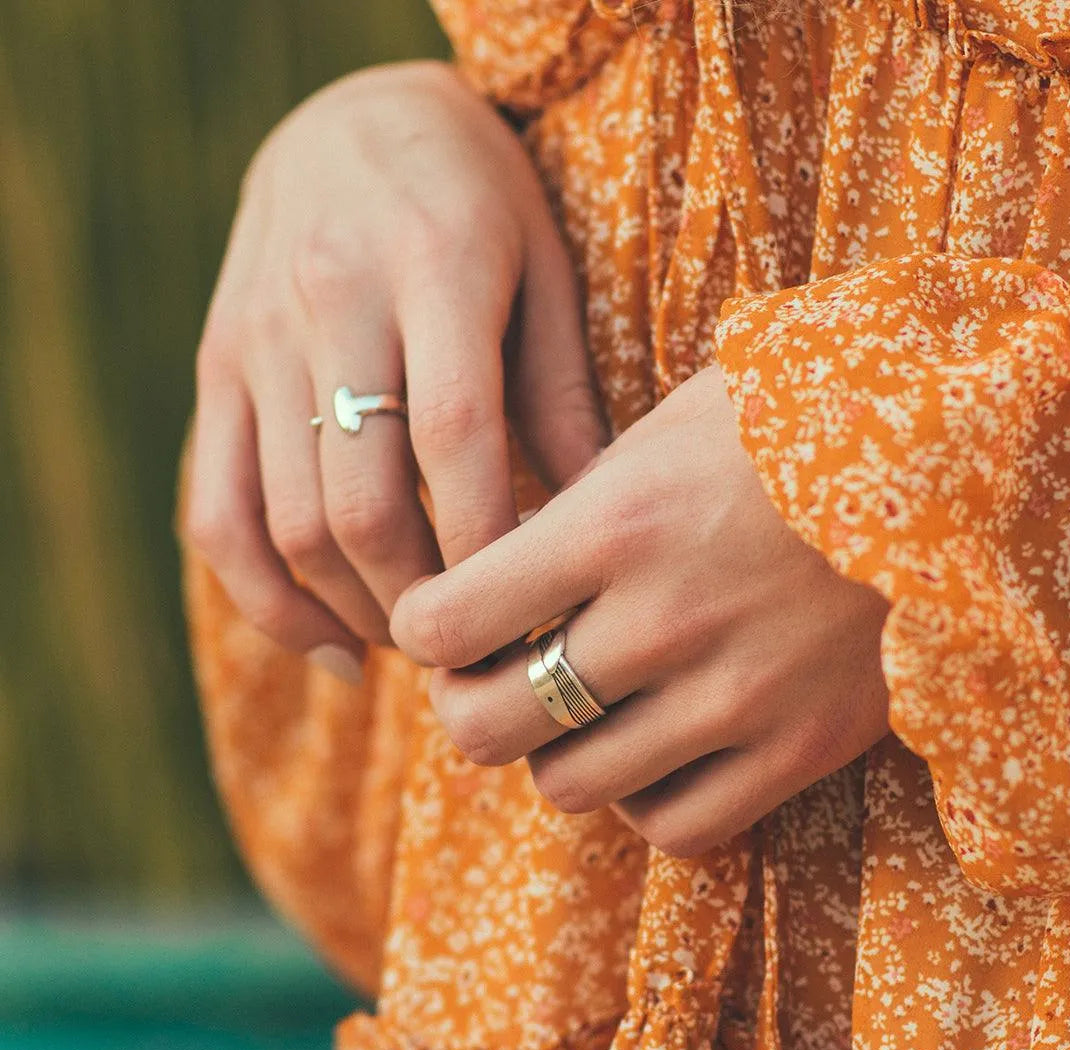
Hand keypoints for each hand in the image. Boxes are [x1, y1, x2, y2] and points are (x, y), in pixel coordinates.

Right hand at [184, 61, 604, 680]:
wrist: (352, 118)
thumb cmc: (478, 198)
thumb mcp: (544, 270)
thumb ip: (562, 395)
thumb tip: (588, 528)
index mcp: (434, 266)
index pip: (456, 438)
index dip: (492, 547)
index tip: (535, 614)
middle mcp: (330, 303)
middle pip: (362, 502)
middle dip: (424, 602)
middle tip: (479, 643)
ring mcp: (256, 341)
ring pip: (285, 522)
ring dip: (353, 610)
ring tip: (418, 645)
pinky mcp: (215, 371)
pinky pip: (216, 510)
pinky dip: (264, 598)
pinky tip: (328, 640)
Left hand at [391, 365, 890, 855]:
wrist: (942, 457)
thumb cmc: (782, 427)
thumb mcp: (660, 435)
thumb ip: (568, 515)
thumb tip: (490, 577)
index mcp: (613, 525)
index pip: (446, 623)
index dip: (420, 630)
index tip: (436, 621)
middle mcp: (662, 621)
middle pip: (486, 727)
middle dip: (465, 705)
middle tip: (487, 676)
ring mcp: (734, 698)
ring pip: (570, 786)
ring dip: (556, 750)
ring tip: (583, 704)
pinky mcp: (800, 749)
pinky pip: (675, 826)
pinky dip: (643, 797)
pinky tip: (656, 744)